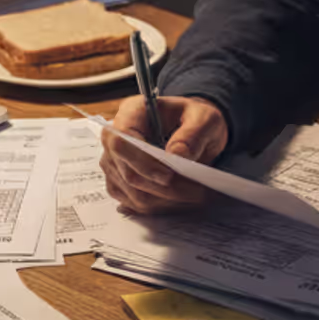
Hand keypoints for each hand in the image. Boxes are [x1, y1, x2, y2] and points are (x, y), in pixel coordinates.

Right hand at [99, 95, 229, 214]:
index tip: (169, 175)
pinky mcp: (120, 182)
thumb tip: (177, 156)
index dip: (142, 163)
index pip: (122, 142)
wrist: (190, 128)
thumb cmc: (192, 119)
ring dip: (165, 200)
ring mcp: (114, 163)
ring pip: (133, 193)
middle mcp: (115, 138)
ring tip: (194, 195)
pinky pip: (135, 203)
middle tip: (195, 192)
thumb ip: (193, 134)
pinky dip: (159, 206)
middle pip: (128, 173)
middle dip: (162, 188)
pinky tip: (180, 199)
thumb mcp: (204, 118)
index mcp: (131, 113)